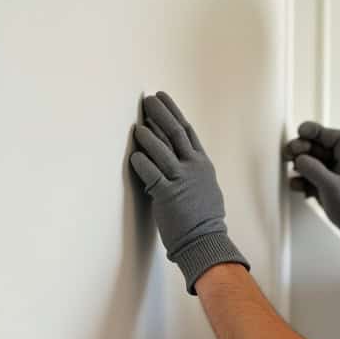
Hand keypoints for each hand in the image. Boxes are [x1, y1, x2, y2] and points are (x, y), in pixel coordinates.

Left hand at [130, 91, 248, 295]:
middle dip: (160, 114)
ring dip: (148, 136)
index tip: (162, 97)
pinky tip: (134, 156)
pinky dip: (141, 162)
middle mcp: (193, 167)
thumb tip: (180, 156)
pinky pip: (150, 173)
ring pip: (162, 150)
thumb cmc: (203, 218)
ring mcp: (181, 180)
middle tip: (147, 100)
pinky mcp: (167, 195)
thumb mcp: (205, 187)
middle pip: (175, 132)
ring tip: (137, 127)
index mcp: (202, 164)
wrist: (205, 241)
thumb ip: (193, 170)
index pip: (187, 130)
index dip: (173, 111)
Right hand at [283, 121, 339, 252]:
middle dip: (304, 147)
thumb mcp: (333, 188)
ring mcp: (334, 171)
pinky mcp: (325, 181)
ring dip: (300, 161)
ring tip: (290, 165)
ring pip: (313, 158)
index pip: (336, 137)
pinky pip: (310, 173)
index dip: (318, 131)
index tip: (301, 131)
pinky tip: (297, 185)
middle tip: (289, 151)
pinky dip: (302, 178)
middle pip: (321, 146)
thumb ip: (315, 171)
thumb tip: (299, 159)